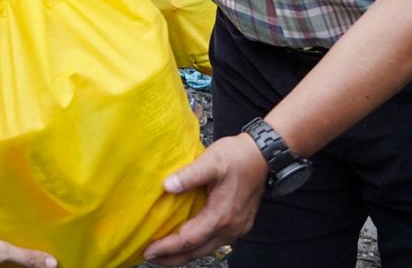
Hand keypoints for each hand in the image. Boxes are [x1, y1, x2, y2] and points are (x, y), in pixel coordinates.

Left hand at [142, 134, 267, 265]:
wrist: (263, 155)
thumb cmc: (237, 156)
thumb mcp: (211, 160)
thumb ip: (190, 175)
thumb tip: (167, 186)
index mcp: (221, 215)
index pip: (189, 239)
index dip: (167, 247)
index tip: (148, 250)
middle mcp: (230, 228)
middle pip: (197, 251)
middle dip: (173, 257)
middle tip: (150, 257)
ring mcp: (237, 228)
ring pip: (206, 249)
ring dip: (185, 253)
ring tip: (164, 254)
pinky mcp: (239, 225)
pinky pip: (215, 242)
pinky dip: (197, 246)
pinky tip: (187, 241)